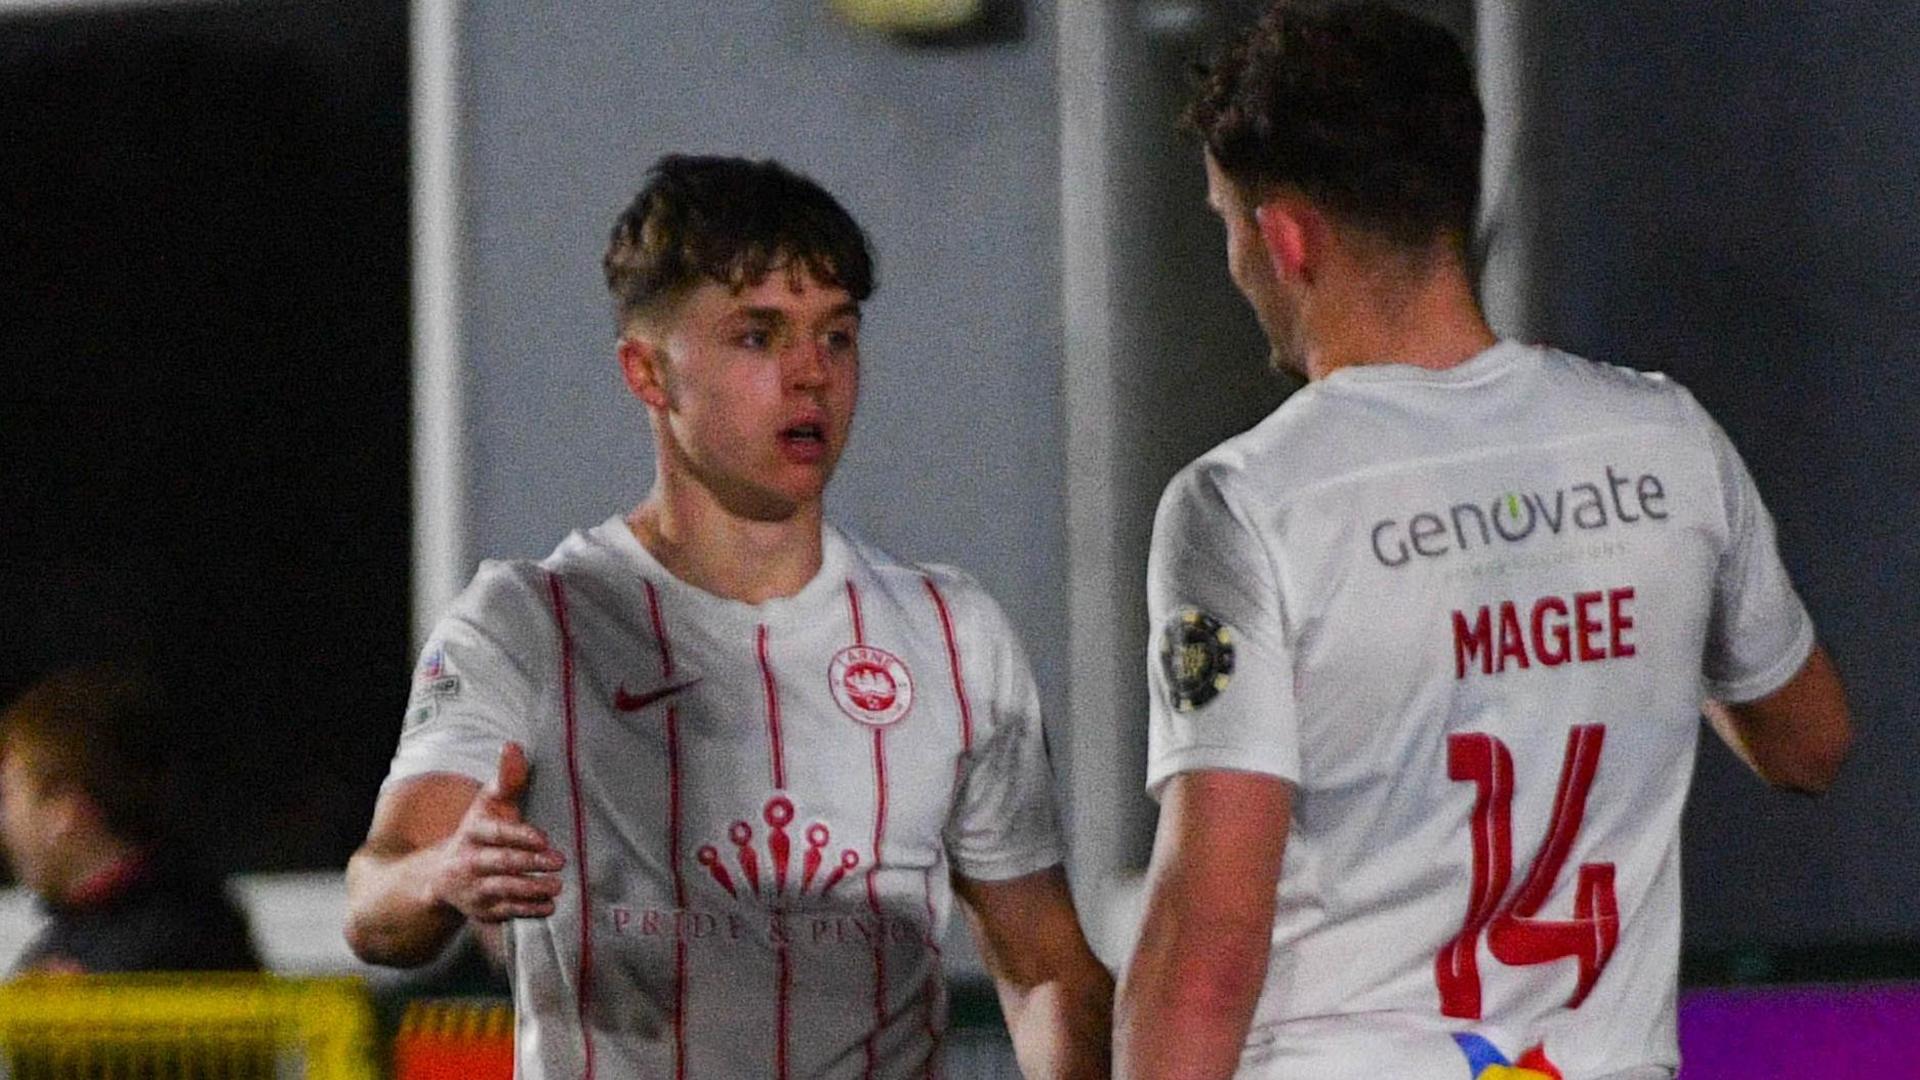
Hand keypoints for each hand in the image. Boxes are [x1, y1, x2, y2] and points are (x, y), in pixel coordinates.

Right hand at [432, 742, 565, 922]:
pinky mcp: (483, 910)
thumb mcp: (490, 803)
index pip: (496, 834)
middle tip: (559, 862)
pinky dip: (528, 910)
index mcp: (472, 831)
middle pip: (501, 863)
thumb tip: (512, 745)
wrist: (445, 874)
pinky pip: (506, 911)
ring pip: (503, 890)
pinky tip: (548, 906)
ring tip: (557, 886)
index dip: (519, 836)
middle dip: (530, 863)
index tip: (543, 839)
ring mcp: (475, 888)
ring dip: (532, 889)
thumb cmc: (481, 830)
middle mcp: (469, 861)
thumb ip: (507, 779)